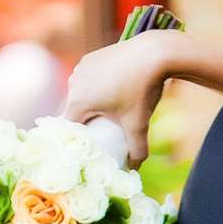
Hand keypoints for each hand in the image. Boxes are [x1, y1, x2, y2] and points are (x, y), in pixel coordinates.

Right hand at [64, 30, 174, 163]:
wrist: (153, 54)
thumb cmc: (142, 90)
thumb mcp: (139, 124)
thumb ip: (136, 150)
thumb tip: (135, 170)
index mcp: (78, 101)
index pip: (69, 128)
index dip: (77, 139)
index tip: (85, 146)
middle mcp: (74, 83)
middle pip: (75, 111)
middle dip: (86, 123)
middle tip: (101, 133)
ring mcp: (81, 68)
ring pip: (81, 93)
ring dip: (90, 104)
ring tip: (108, 112)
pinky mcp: (90, 58)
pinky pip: (89, 79)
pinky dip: (96, 87)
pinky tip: (112, 91)